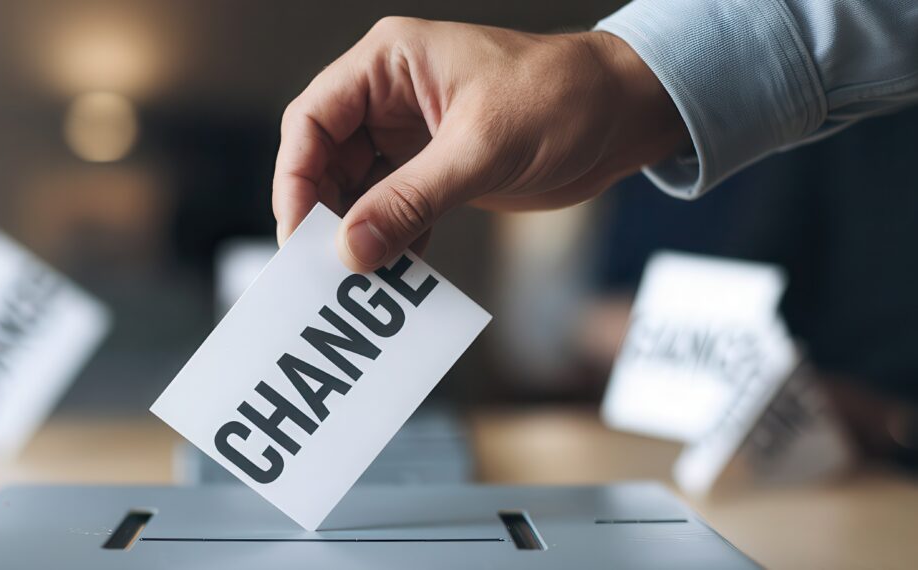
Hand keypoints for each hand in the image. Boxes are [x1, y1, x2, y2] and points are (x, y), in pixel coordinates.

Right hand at [272, 17, 685, 271]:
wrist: (625, 115)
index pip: (312, 119)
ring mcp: (410, 134)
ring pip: (357, 189)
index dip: (295, 177)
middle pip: (325, 158)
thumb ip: (412, 199)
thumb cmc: (562, 101)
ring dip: (357, 233)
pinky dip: (391, 240)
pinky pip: (393, 208)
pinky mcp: (434, 168)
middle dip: (323, 213)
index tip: (298, 233)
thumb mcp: (482, 149)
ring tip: (359, 278)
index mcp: (389, 63)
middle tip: (323, 268)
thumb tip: (351, 249)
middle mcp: (389, 95)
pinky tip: (396, 272)